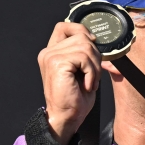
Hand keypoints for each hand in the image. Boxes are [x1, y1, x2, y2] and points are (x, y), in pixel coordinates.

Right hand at [38, 22, 101, 144]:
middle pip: (81, 36)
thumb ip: (84, 53)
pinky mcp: (57, 63)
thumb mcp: (82, 70)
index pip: (64, 26)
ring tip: (90, 81)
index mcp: (52, 52)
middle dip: (95, 55)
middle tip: (93, 75)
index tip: (92, 46)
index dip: (82, 30)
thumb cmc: (74, 98)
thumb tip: (96, 39)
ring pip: (85, 46)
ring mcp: (51, 56)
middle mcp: (48, 52)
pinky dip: (91, 72)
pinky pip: (84, 58)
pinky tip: (86, 85)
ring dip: (95, 66)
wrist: (66, 117)